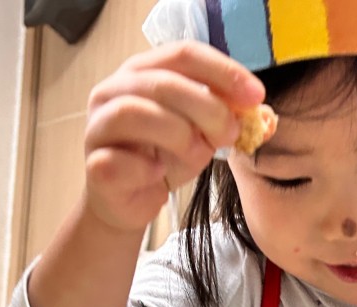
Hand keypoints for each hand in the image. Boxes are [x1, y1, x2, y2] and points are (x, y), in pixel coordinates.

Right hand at [83, 41, 264, 231]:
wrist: (129, 201)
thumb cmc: (162, 159)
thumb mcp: (201, 136)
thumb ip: (225, 119)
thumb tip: (261, 114)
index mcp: (142, 73)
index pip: (183, 55)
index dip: (223, 72)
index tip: (255, 95)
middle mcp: (114, 91)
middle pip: (163, 82)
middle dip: (208, 108)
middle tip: (231, 133)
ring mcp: (99, 127)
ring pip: (136, 112)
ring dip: (179, 135)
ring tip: (197, 155)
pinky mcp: (95, 165)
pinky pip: (120, 161)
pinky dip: (147, 169)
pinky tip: (159, 175)